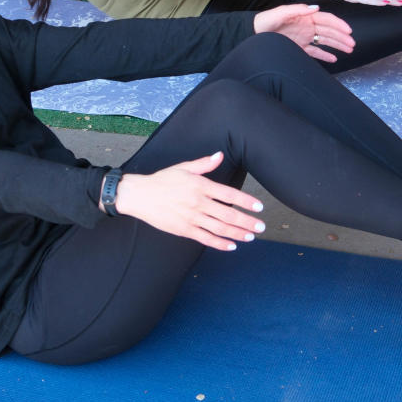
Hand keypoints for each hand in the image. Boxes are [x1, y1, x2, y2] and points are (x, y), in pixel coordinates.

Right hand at [111, 153, 264, 251]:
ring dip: (238, 234)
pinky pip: (206, 238)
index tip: (259, 207)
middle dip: (247, 222)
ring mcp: (191, 218)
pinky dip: (220, 244)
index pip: (230, 194)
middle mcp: (198, 202)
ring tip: (251, 236)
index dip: (246, 201)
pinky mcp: (184, 230)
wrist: (140, 195)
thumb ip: (204, 164)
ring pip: (220, 229)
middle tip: (261, 227)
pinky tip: (231, 246)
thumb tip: (220, 155)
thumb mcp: (183, 167)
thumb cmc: (162, 180)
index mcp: (200, 186)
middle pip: (229, 215)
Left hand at [254, 4, 355, 61]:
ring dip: (337, 45)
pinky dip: (325, 55)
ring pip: (325, 41)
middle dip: (341, 37)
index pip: (326, 19)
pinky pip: (315, 52)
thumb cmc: (265, 21)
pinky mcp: (299, 48)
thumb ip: (297, 10)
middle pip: (329, 31)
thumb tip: (315, 7)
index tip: (348, 30)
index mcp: (305, 17)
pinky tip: (334, 58)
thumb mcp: (280, 13)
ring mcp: (304, 37)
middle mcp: (307, 27)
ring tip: (348, 50)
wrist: (252, 33)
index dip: (338, 24)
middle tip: (352, 43)